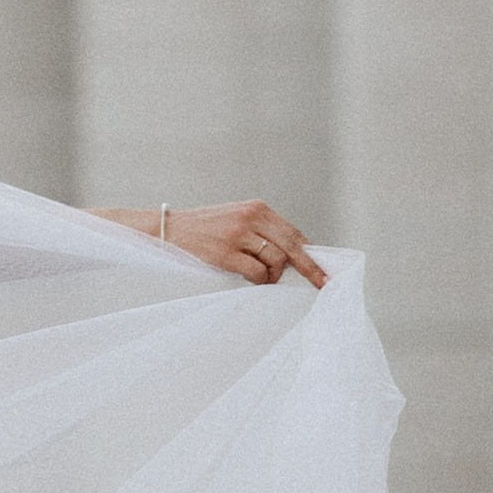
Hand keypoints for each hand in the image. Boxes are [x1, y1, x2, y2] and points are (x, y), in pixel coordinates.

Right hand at [167, 199, 325, 288]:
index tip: (324, 271)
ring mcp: (238, 234)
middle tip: (322, 284)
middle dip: (310, 269)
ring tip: (261, 278)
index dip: (312, 255)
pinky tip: (249, 278)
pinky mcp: (225, 252)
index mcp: (257, 208)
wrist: (168, 230)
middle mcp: (250, 217)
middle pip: (292, 246)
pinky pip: (257, 272)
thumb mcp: (238, 221)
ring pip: (276, 261)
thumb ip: (264, 233)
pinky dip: (259, 280)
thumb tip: (297, 257)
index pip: (294, 233)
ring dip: (273, 276)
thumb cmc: (205, 230)